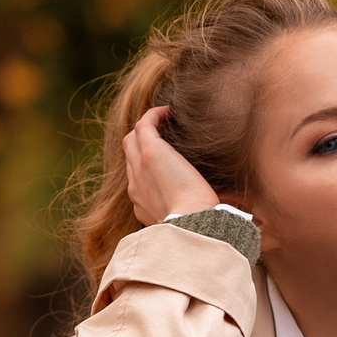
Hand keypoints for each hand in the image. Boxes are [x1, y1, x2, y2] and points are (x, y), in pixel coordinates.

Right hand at [123, 105, 220, 223]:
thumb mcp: (187, 221)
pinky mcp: (151, 153)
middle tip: (164, 134)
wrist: (193, 223)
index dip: (147, 167)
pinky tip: (168, 111)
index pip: (137, 180)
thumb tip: (206, 207)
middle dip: (142, 144)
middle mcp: (135, 186)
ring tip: (165, 119)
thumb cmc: (199, 224)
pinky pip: (144, 125)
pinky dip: (153, 115)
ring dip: (146, 127)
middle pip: (130, 156)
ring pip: (132, 139)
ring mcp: (140, 168)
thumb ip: (187, 212)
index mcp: (142, 205)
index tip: (166, 162)